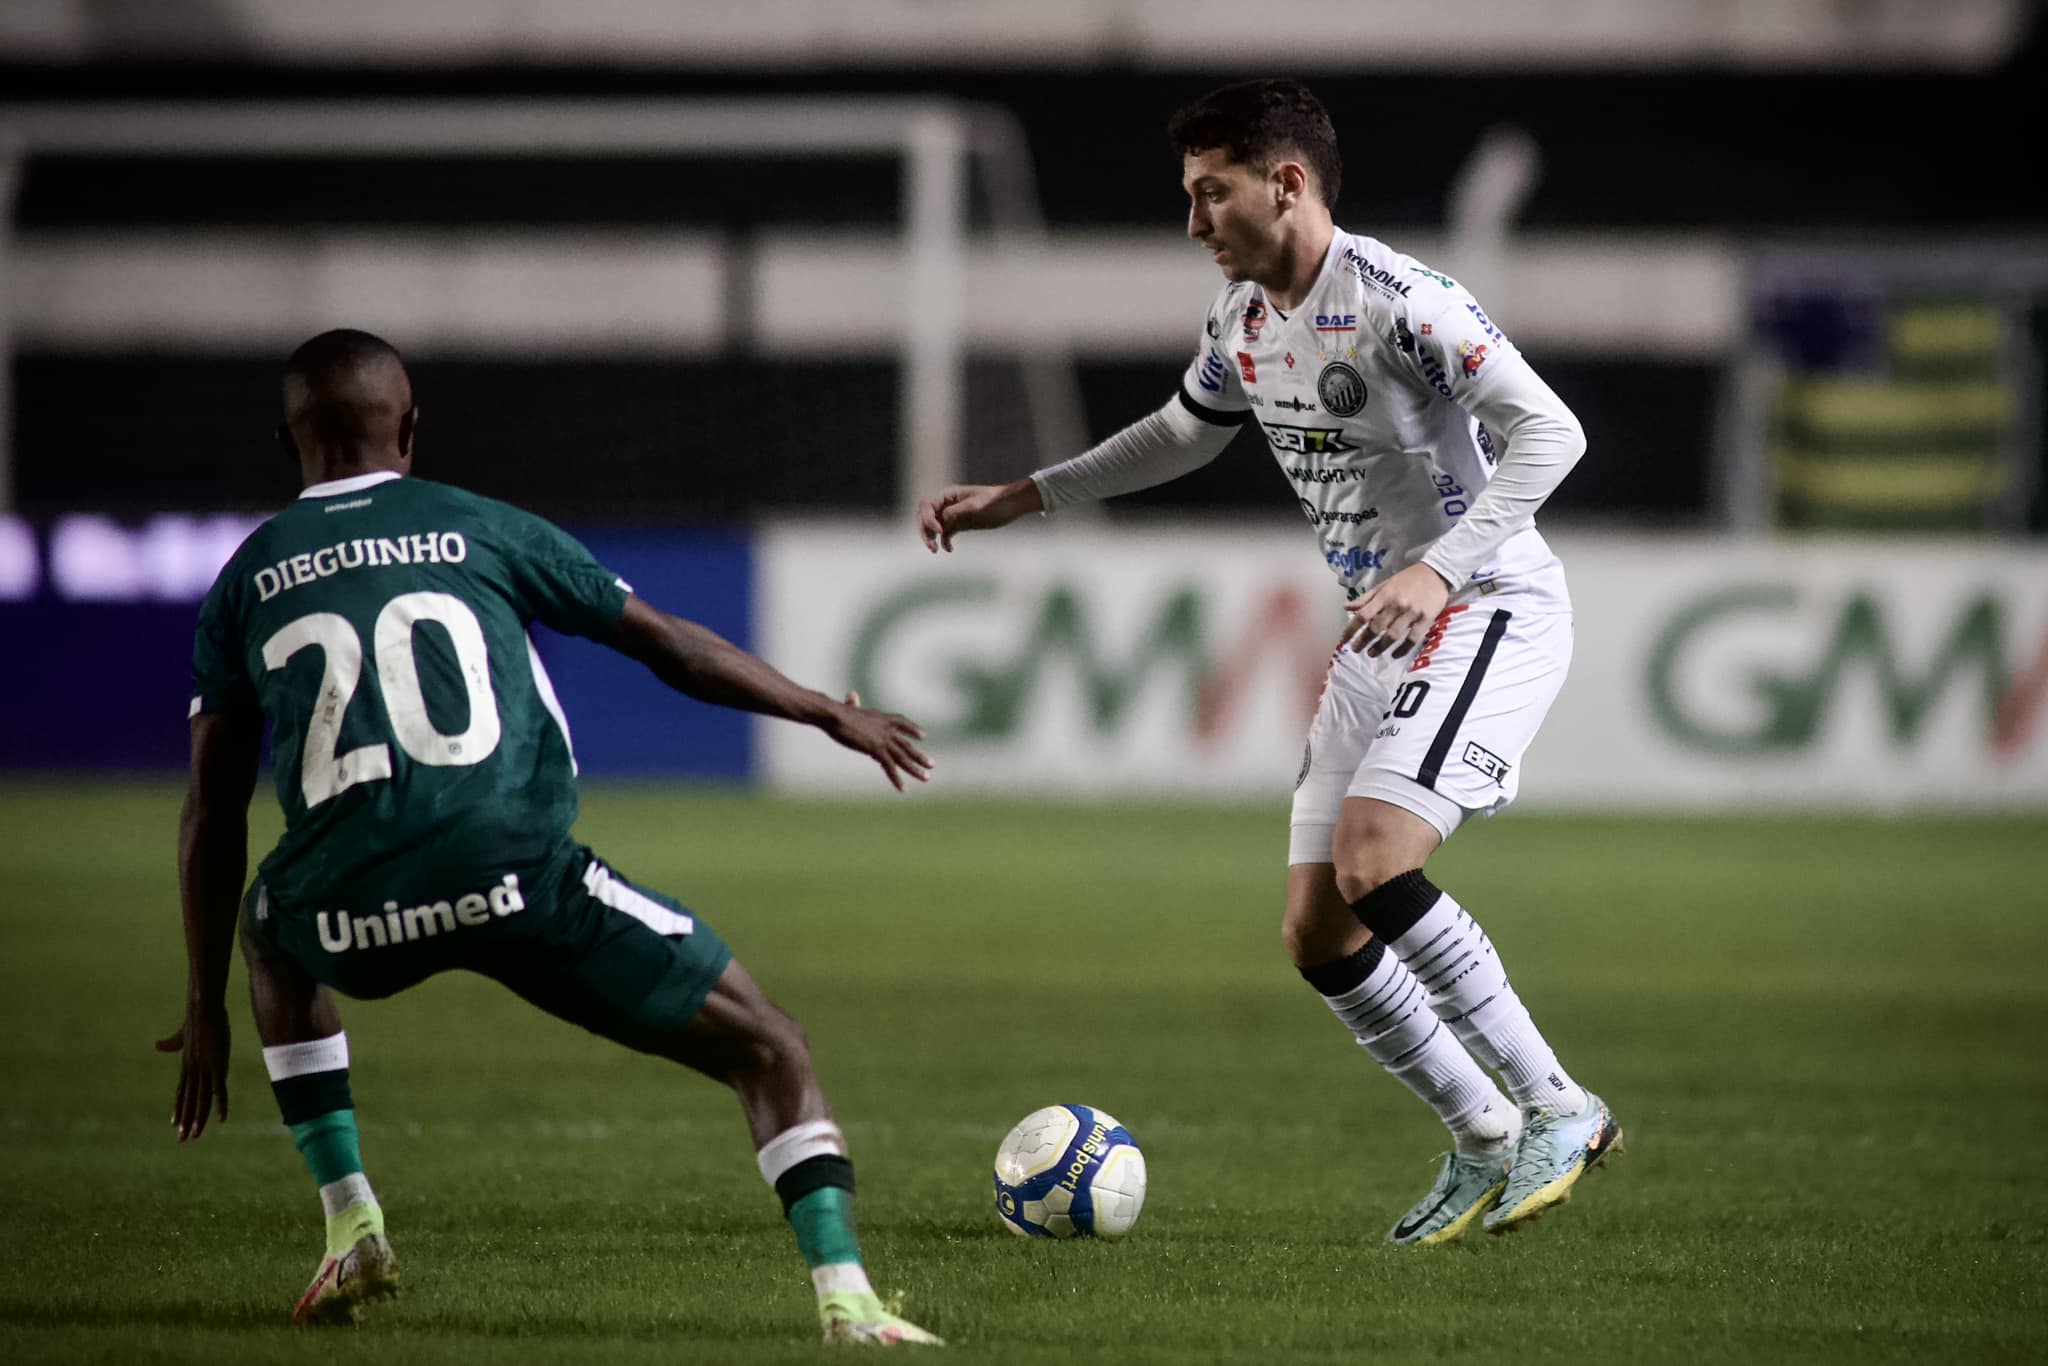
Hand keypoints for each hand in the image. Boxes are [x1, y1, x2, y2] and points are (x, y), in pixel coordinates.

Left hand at [156, 1002, 230, 1141]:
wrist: (202, 1008)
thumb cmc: (196, 1018)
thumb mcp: (183, 1034)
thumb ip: (172, 1043)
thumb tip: (156, 1045)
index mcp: (187, 1064)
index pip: (181, 1091)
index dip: (179, 1107)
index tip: (174, 1123)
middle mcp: (193, 1070)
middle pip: (189, 1099)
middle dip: (185, 1119)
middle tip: (181, 1139)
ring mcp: (205, 1069)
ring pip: (201, 1099)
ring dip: (199, 1118)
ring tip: (195, 1135)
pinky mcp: (218, 1065)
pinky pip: (219, 1090)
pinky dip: (220, 1105)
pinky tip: (221, 1118)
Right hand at [822, 692, 932, 791]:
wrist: (835, 715)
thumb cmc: (836, 712)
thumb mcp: (848, 708)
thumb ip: (852, 704)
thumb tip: (851, 695)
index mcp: (880, 718)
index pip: (902, 722)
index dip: (912, 729)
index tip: (923, 736)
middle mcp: (886, 729)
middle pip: (906, 745)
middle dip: (919, 756)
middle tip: (932, 764)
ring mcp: (883, 739)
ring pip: (903, 757)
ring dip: (915, 769)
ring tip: (926, 778)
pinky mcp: (877, 749)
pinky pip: (890, 767)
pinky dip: (896, 779)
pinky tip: (902, 789)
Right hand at [917, 480, 1041, 551]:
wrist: (1011, 506)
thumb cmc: (994, 502)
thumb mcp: (974, 506)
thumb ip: (955, 512)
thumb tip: (940, 522)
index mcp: (948, 495)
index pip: (927, 506)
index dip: (928, 520)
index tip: (940, 531)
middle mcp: (947, 504)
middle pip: (926, 517)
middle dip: (925, 531)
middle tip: (931, 546)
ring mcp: (953, 515)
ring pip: (934, 527)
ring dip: (931, 538)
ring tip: (935, 550)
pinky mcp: (961, 524)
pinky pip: (946, 534)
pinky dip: (945, 542)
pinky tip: (950, 549)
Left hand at [1340, 563, 1452, 658]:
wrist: (1436, 573)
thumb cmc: (1407, 579)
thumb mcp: (1384, 585)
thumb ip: (1366, 598)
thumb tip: (1347, 608)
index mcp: (1384, 596)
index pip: (1363, 615)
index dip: (1351, 629)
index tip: (1344, 640)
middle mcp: (1396, 604)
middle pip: (1376, 627)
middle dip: (1363, 641)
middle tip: (1356, 650)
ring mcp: (1412, 612)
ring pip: (1392, 635)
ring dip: (1380, 647)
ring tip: (1371, 654)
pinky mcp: (1426, 619)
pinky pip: (1412, 638)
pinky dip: (1402, 649)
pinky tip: (1394, 654)